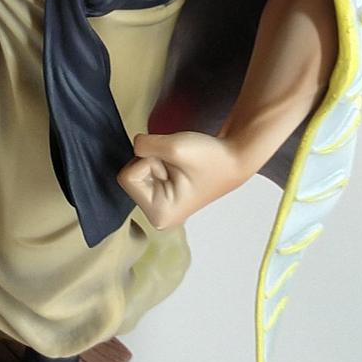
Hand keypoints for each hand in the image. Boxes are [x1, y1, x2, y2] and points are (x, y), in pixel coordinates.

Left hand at [117, 130, 247, 229]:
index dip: (147, 162)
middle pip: (129, 175)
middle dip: (151, 161)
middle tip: (179, 165)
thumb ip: (144, 145)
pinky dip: (160, 161)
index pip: (126, 178)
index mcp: (159, 214)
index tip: (174, 165)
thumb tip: (134, 145)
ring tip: (181, 165)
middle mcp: (157, 216)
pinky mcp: (163, 195)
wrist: (235, 157)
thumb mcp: (174, 146)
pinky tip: (179, 167)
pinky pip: (146, 171)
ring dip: (156, 159)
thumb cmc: (210, 157)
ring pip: (137, 171)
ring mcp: (160, 207)